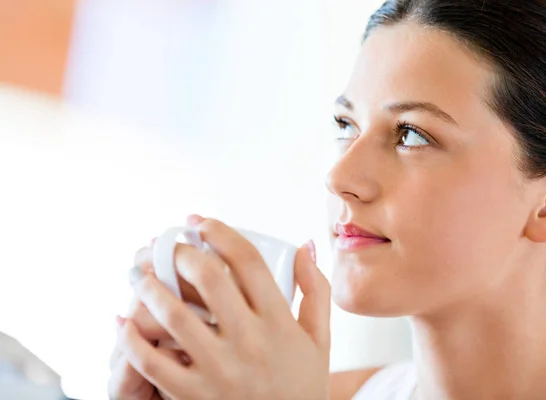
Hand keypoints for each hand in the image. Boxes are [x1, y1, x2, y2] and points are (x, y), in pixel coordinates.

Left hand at [117, 216, 330, 399]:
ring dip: (149, 286)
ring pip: (174, 314)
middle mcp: (250, 341)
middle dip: (181, 252)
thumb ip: (315, 290)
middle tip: (167, 244)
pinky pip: (153, 362)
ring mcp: (220, 370)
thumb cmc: (301, 386)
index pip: (248, 261)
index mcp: (279, 321)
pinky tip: (123, 321)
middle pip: (208, 278)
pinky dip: (131, 338)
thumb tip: (304, 246)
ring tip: (138, 273)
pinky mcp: (194, 395)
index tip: (201, 222)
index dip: (220, 232)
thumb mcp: (319, 339)